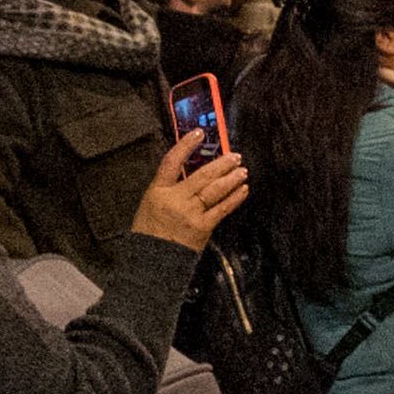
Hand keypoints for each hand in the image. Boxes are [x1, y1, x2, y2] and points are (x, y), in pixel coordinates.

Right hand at [132, 129, 250, 249]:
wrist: (151, 261)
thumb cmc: (150, 233)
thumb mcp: (151, 204)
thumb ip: (170, 189)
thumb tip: (192, 173)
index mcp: (158, 191)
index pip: (171, 162)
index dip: (185, 145)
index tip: (198, 133)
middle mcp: (175, 199)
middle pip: (202, 175)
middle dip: (221, 164)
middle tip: (234, 156)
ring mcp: (190, 213)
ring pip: (215, 190)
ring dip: (232, 178)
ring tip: (242, 170)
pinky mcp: (203, 227)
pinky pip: (222, 209)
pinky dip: (234, 198)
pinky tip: (243, 190)